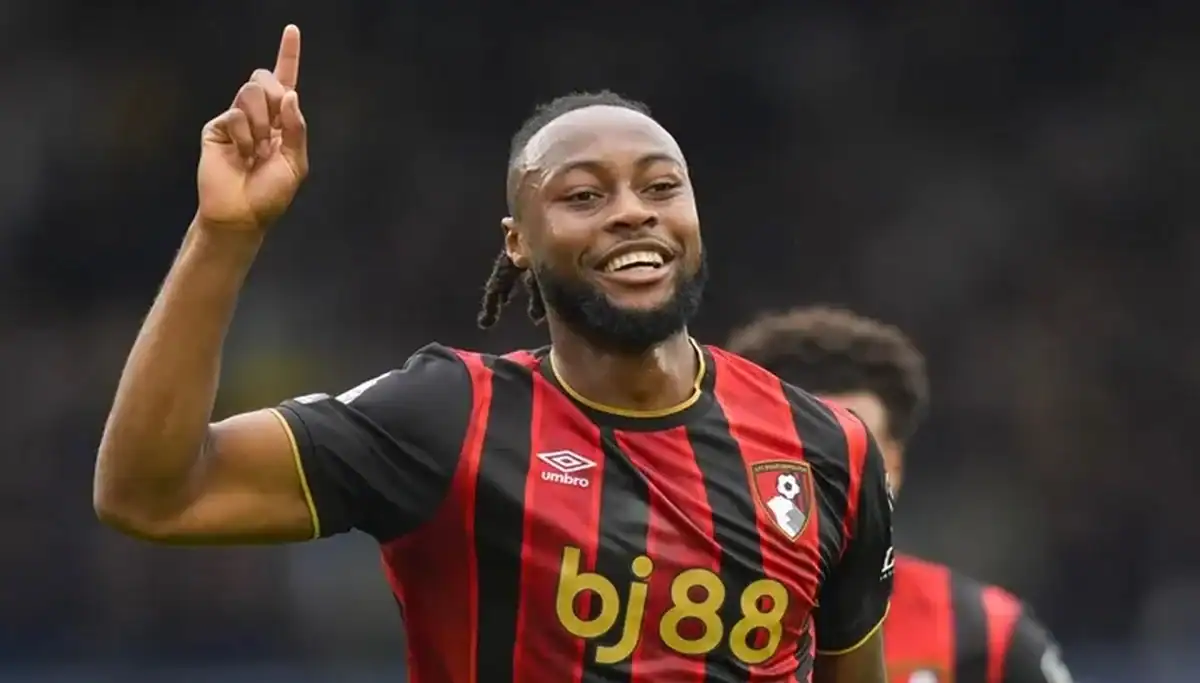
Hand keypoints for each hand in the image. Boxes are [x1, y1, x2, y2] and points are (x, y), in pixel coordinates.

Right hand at [196, 25, 307, 231]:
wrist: (242, 213)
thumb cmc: (270, 193)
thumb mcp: (295, 163)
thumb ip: (296, 128)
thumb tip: (290, 94)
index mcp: (282, 122)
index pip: (286, 82)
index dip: (289, 55)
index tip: (292, 30)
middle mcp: (259, 115)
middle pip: (265, 78)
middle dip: (273, 99)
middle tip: (272, 134)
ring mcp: (236, 119)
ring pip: (250, 91)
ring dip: (261, 123)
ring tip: (257, 150)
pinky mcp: (217, 126)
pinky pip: (235, 114)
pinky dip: (245, 137)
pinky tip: (242, 155)